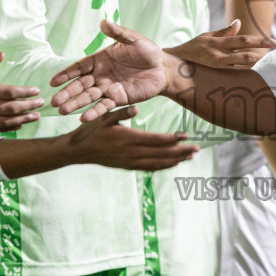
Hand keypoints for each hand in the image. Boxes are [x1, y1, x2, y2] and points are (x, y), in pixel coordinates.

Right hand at [0, 54, 42, 134]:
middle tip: (41, 104)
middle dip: (28, 107)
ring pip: (2, 123)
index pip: (7, 92)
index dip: (24, 92)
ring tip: (35, 117)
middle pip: (8, 109)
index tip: (35, 91)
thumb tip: (3, 55)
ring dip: (21, 120)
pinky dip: (6, 129)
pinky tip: (17, 125)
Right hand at [49, 20, 169, 116]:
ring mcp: (108, 88)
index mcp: (100, 60)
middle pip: (80, 85)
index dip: (66, 74)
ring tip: (62, 111)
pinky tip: (83, 118)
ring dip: (75, 104)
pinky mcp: (118, 99)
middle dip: (67, 93)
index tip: (53, 82)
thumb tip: (103, 22)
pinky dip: (93, 112)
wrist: (163, 68)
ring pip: (88, 97)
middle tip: (53, 101)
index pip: (79, 67)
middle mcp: (100, 75)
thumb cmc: (148, 51)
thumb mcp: (133, 39)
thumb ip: (118, 33)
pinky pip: (103, 106)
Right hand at [63, 107, 199, 169]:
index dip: (172, 139)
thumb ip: (120, 111)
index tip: (186, 135)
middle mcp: (131, 153)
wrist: (78, 151)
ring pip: (157, 163)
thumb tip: (135, 107)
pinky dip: (162, 166)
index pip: (155, 140)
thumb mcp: (103, 117)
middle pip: (161, 154)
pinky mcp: (127, 166)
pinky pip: (149, 168)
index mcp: (127, 139)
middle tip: (197, 149)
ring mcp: (130, 162)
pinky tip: (173, 163)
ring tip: (190, 156)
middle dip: (180, 152)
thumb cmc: (90, 131)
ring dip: (175, 160)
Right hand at [167, 20, 275, 69]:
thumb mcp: (206, 36)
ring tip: (272, 67)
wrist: (172, 63)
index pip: (244, 40)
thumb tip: (239, 22)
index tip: (273, 42)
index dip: (260, 41)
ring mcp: (217, 68)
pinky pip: (234, 77)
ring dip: (257, 67)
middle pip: (246, 55)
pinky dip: (246, 76)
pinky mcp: (215, 77)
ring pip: (242, 68)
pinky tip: (257, 78)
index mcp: (219, 43)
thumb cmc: (191, 48)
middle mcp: (219, 55)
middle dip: (263, 56)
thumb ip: (224, 31)